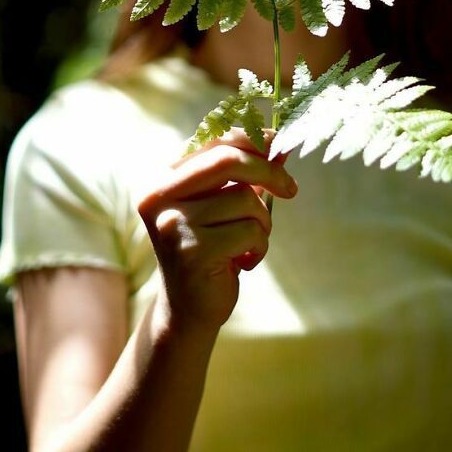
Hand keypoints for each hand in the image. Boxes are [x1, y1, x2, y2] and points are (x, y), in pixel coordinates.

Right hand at [136, 128, 296, 333]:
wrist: (188, 311)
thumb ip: (245, 175)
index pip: (214, 142)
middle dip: (268, 172)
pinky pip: (249, 231)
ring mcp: (173, 224)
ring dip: (262, 222)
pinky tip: (243, 262)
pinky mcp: (191, 252)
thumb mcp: (225, 207)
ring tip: (249, 243)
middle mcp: (160, 198)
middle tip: (290, 190)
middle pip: (227, 161)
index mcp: (164, 180)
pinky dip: (259, 246)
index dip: (253, 140)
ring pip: (245, 200)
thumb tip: (281, 144)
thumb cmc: (211, 252)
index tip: (280, 147)